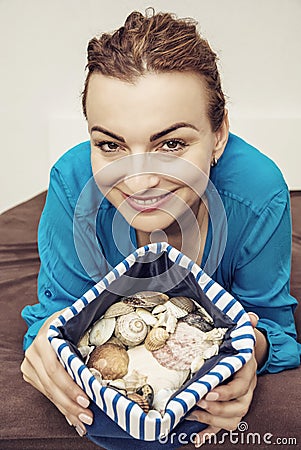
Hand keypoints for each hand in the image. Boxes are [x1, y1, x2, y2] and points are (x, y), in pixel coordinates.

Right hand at [20, 310, 92, 436]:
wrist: (52, 323)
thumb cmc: (70, 321)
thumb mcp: (76, 322)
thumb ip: (87, 330)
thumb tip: (109, 344)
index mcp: (46, 338)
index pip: (55, 369)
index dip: (70, 386)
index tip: (86, 399)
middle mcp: (34, 352)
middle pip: (51, 385)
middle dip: (70, 404)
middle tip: (88, 416)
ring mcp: (30, 364)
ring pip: (48, 392)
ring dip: (67, 409)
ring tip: (83, 421)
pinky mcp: (31, 373)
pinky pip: (46, 393)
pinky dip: (61, 406)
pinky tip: (73, 417)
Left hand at [186, 312, 258, 446]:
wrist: (245, 353)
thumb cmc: (238, 344)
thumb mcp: (241, 334)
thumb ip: (244, 325)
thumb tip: (250, 317)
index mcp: (246, 372)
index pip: (240, 387)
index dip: (226, 392)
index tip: (208, 391)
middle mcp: (246, 390)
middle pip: (238, 407)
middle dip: (217, 408)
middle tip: (198, 402)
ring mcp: (240, 401)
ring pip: (233, 419)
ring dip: (213, 419)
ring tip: (194, 412)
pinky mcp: (231, 408)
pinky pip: (224, 426)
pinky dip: (211, 433)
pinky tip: (197, 437)